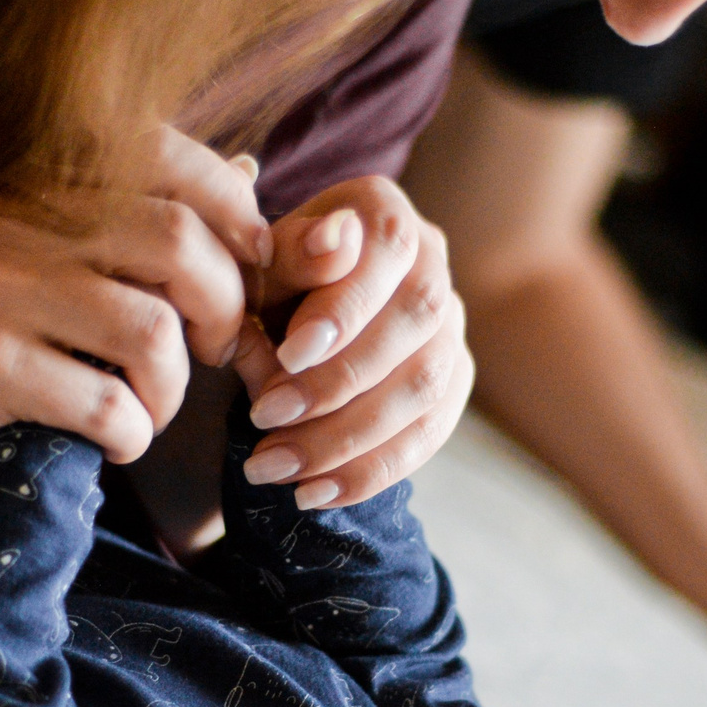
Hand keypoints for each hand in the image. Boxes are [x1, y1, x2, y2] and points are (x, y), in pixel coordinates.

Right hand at [0, 127, 264, 492]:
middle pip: (179, 244)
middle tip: (216, 352)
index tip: (246, 269)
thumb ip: (121, 213)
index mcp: (31, 183)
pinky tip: (111, 443)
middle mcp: (15, 224)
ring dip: (175, 387)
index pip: (168, 158)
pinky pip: (103, 403)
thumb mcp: (17, 243)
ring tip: (149, 412)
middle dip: (226, 308)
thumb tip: (247, 175)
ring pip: (151, 330)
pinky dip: (131, 433)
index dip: (235, 214)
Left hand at [231, 176, 473, 508]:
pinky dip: (370, 470)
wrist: (283, 313)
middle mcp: (432, 261)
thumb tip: (334, 242)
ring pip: (424, 386)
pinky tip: (313, 493)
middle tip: (264, 419)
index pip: (389, 250)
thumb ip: (288, 254)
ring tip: (273, 468)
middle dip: (338, 382)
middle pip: (416, 322)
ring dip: (345, 438)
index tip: (289, 353)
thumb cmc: (262, 280)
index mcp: (384, 212)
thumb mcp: (256, 261)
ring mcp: (450, 325)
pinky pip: (428, 434)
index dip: (347, 305)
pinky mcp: (450, 382)